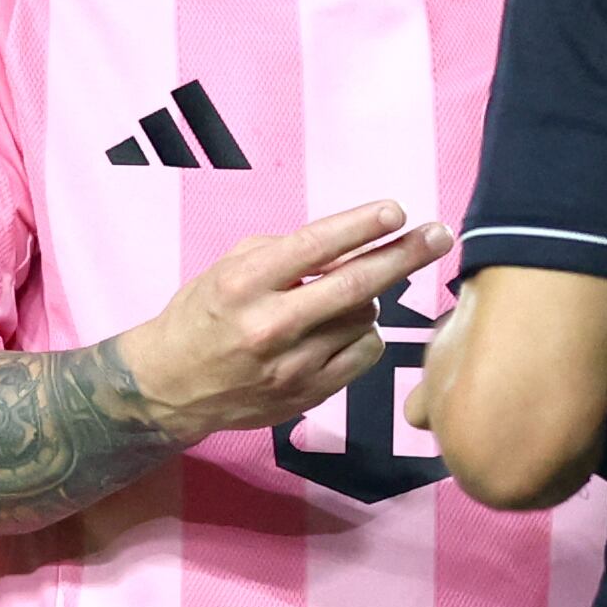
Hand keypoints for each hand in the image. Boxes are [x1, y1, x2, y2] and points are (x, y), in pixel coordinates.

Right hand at [115, 202, 451, 443]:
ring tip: (340, 298)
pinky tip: (340, 330)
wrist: (168, 387)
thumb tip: (350, 241)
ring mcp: (291, 366)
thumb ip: (286, 252)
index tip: (396, 211)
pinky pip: (362, 354)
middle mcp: (269, 325)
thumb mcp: (229, 268)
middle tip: (438, 235)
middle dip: (403, 255)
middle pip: (355, 286)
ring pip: (364, 320)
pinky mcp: (307, 395)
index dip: (361, 226)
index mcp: (245, 284)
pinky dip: (362, 335)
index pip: (316, 247)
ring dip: (367, 301)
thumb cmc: (203, 315)